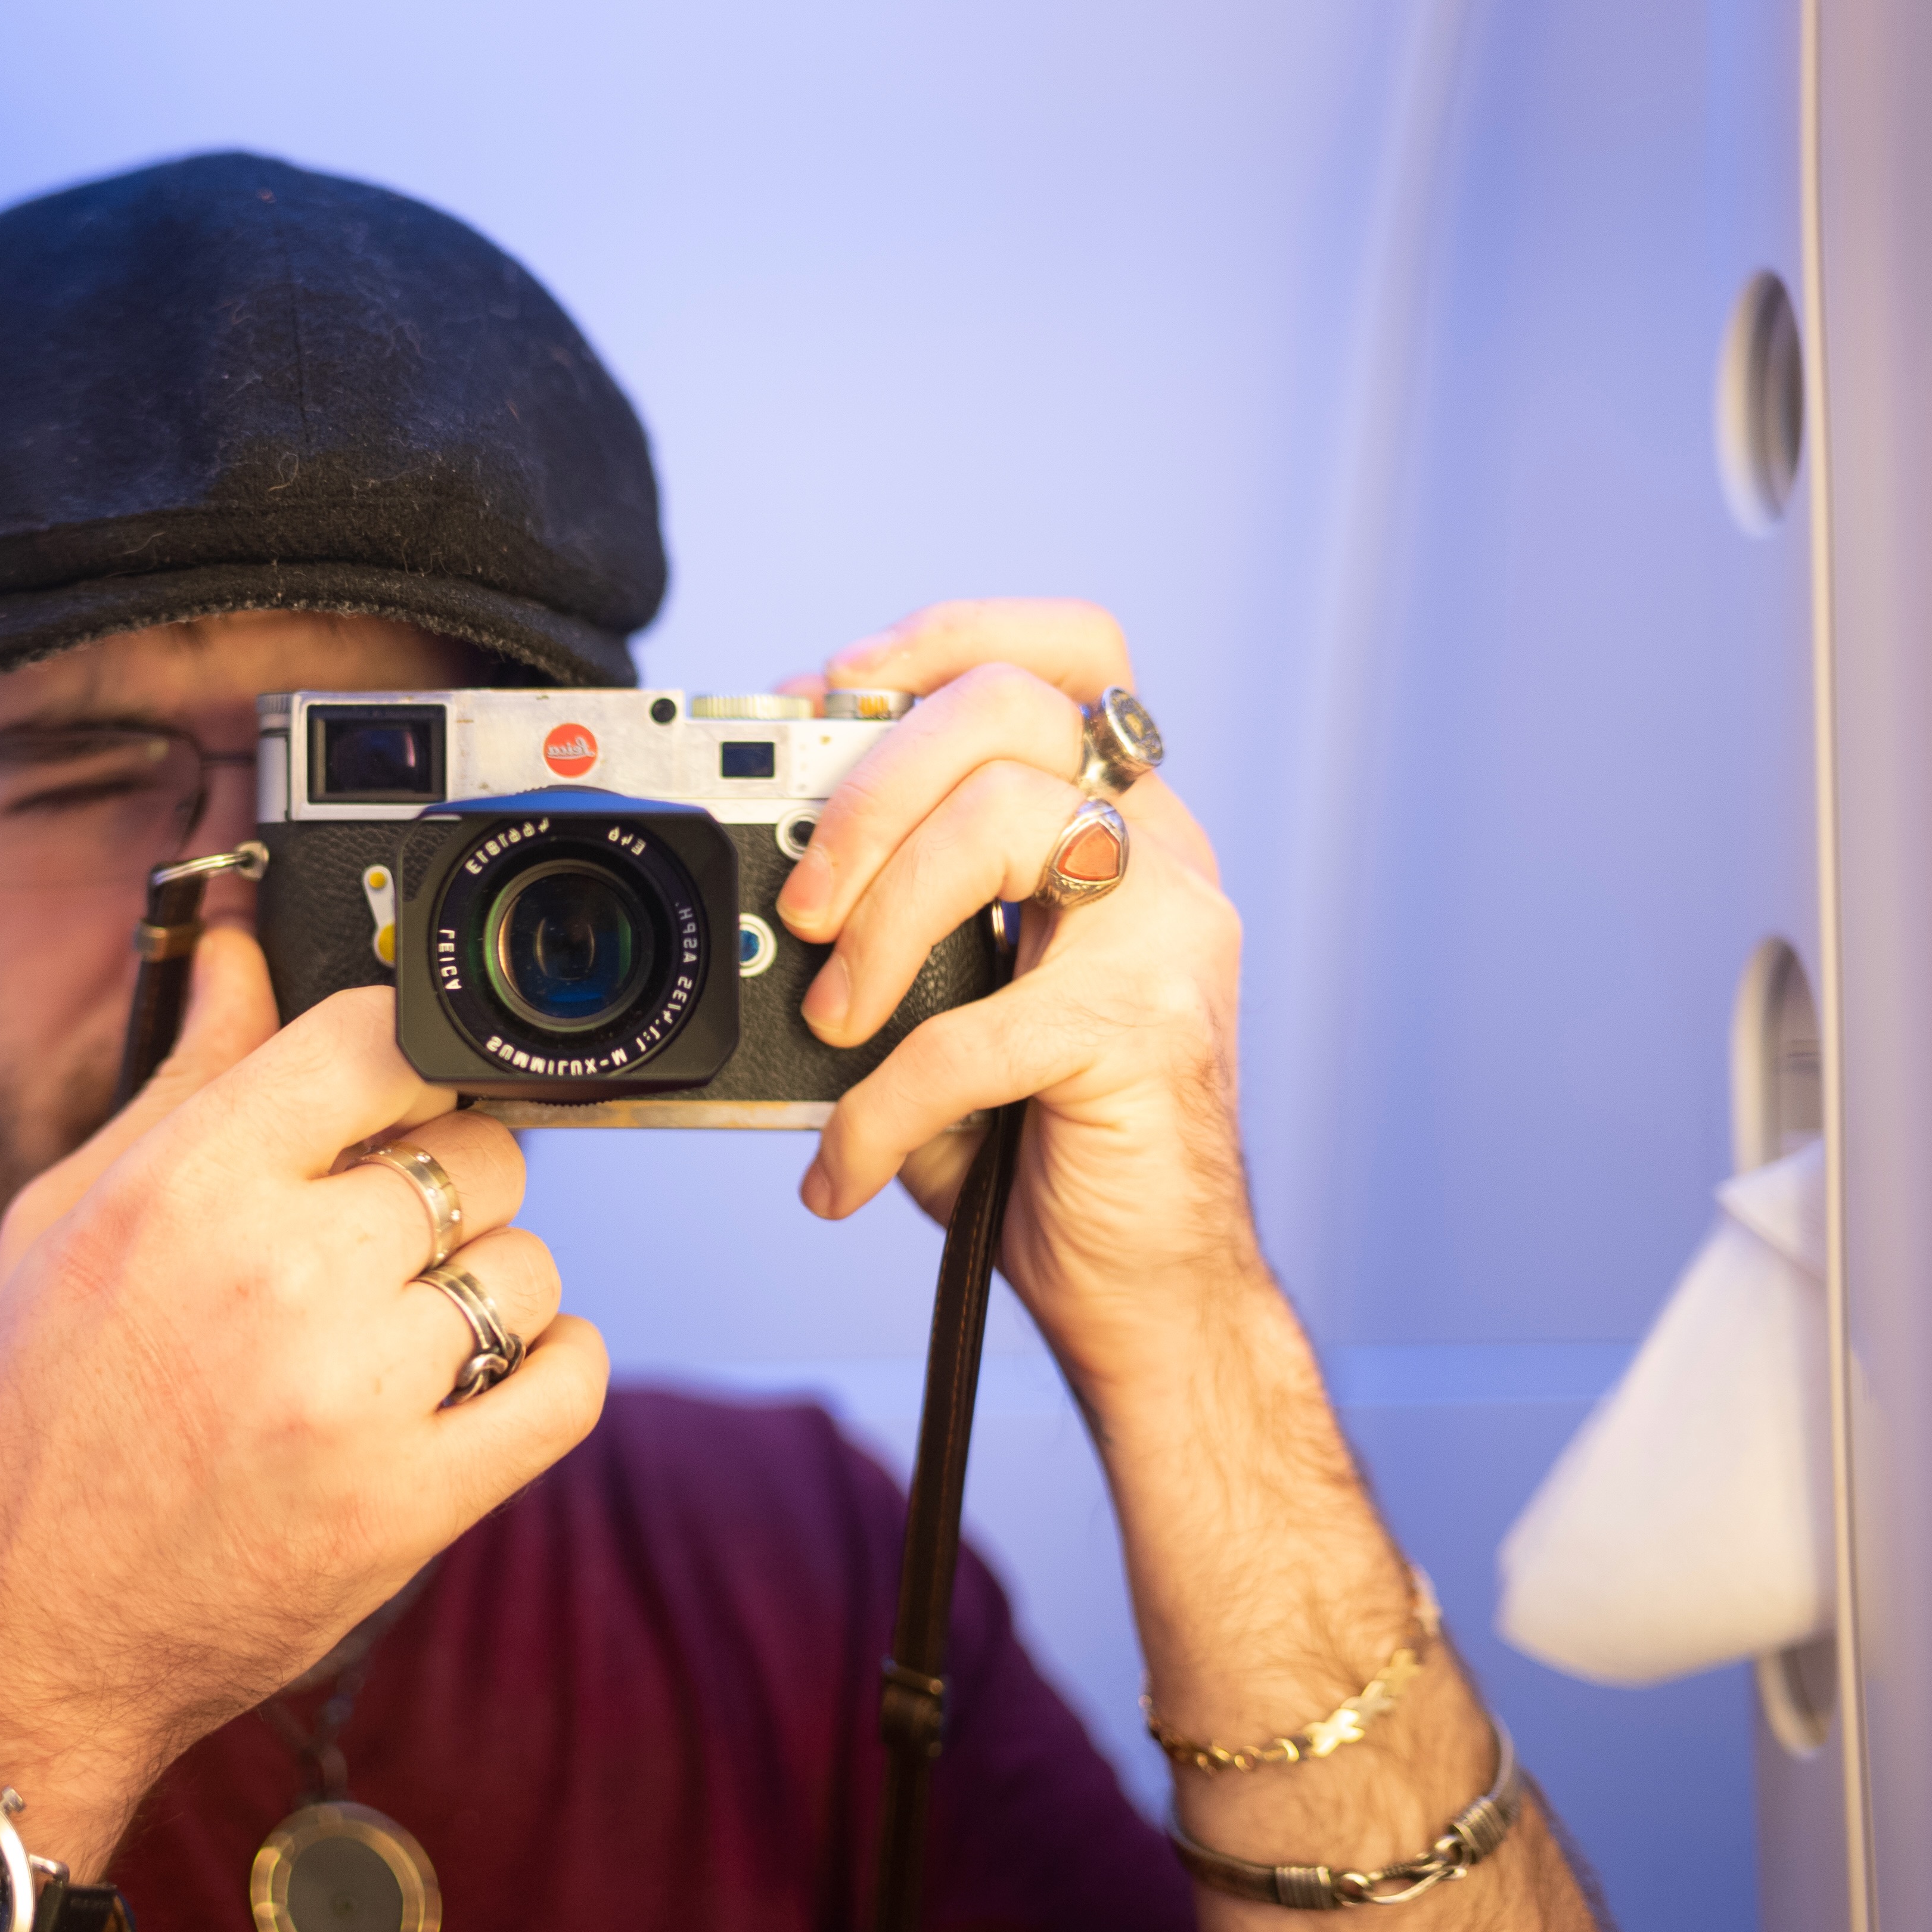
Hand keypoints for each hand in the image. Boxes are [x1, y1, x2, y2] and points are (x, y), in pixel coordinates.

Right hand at [0, 929, 608, 1826]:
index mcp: (190, 1184)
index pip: (375, 1037)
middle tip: (383, 1239)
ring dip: (484, 1290)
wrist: (11, 1634)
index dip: (405, 1053)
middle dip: (448, 1183)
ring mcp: (354, 1393)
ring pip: (525, 1269)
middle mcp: (281, 1274)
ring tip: (402, 1332)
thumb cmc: (29, 1419)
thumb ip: (182, 1075)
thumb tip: (236, 947)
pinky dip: (551, 1370)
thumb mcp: (68, 1218)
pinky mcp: (410, 1505)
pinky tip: (488, 1377)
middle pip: (478, 1153)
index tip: (398, 1090)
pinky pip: (566, 1387)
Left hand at [771, 598, 1260, 1370]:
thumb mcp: (957, 1003)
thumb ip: (895, 924)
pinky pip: (972, 1030)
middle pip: (1011, 711)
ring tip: (827, 1020)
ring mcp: (1169, 935)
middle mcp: (1161, 856)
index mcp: (1121, 825)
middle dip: (869, 787)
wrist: (1147, 1290)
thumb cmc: (1042, 1142)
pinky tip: (843, 1167)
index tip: (824, 694)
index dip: (939, 640)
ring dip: (878, 917)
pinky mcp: (1145, 1032)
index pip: (1064, 653)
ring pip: (1002, 819)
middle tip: (803, 900)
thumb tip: (763, 877)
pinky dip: (877, 1106)